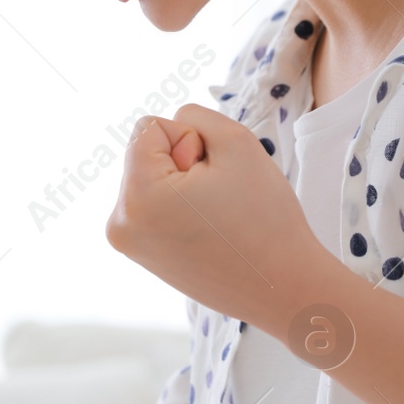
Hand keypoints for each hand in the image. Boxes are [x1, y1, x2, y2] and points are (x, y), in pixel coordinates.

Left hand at [105, 103, 332, 330]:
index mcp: (136, 196)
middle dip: (184, 164)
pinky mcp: (144, 256)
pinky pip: (157, 206)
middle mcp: (119, 224)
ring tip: (216, 217)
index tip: (212, 176)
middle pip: (147, 155)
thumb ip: (193, 117)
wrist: (284, 286)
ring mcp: (129, 245)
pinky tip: (210, 232)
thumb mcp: (235, 141)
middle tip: (219, 200)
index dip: (189, 140)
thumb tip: (168, 136)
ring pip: (154, 179)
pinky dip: (182, 207)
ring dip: (184, 186)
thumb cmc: (264, 216)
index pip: (149, 128)